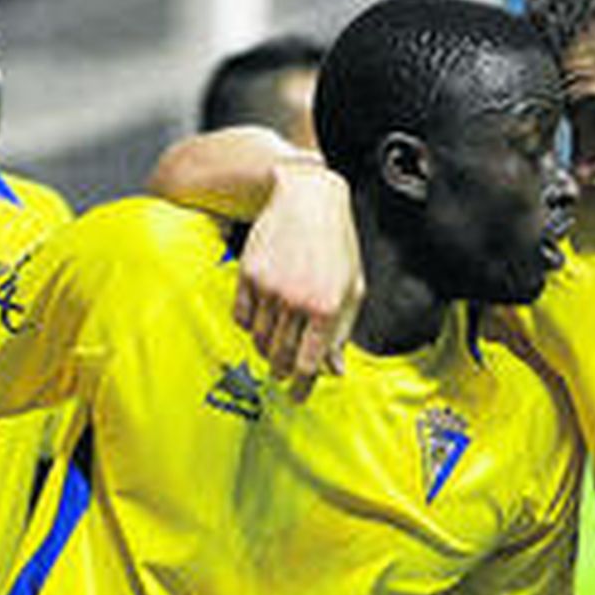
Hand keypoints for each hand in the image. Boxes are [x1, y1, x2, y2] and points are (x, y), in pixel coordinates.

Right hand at [236, 158, 363, 401]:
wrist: (307, 197)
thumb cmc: (337, 243)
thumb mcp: (351, 287)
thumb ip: (341, 333)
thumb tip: (335, 371)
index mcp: (327, 306)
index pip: (309, 364)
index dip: (303, 387)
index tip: (297, 397)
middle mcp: (296, 300)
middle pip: (281, 358)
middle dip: (283, 372)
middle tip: (284, 374)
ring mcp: (269, 288)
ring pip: (261, 340)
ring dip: (268, 349)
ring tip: (277, 345)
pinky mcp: (248, 275)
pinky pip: (243, 319)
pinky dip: (251, 326)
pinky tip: (263, 319)